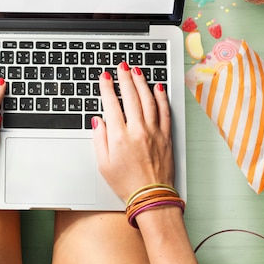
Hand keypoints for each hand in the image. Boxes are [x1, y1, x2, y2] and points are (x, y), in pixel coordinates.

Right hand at [91, 61, 173, 201]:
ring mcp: (154, 132)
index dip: (107, 87)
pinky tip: (157, 88)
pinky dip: (161, 98)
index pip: (112, 104)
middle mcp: (137, 130)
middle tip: (122, 66)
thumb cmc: (126, 183)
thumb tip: (98, 121)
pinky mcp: (166, 136)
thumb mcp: (103, 164)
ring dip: (142, 83)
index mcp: (119, 137)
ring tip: (137, 71)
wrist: (151, 196)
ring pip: (148, 100)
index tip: (104, 76)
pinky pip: (164, 112)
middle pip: (131, 97)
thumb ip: (99, 139)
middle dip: (125, 78)